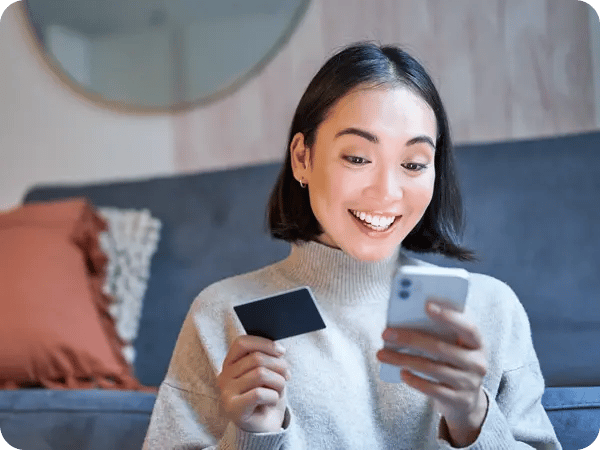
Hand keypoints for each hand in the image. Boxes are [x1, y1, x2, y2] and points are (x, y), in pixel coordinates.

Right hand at [217, 335, 290, 432]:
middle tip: (287, 376)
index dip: (264, 343)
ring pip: (260, 374)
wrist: (264, 428)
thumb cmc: (266, 397)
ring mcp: (226, 392)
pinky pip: (259, 393)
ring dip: (279, 382)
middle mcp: (224, 376)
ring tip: (279, 391)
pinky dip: (273, 397)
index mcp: (230, 364)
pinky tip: (272, 402)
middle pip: (256, 358)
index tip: (281, 352)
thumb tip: (279, 350)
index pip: (242, 343)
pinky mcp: (233, 408)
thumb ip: (268, 359)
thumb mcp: (268, 373)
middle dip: (279, 366)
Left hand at [376, 300, 488, 446]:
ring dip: (403, 360)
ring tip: (382, 354)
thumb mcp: (455, 345)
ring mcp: (468, 384)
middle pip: (441, 348)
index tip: (426, 305)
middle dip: (410, 339)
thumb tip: (410, 313)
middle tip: (386, 333)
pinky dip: (414, 380)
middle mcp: (477, 363)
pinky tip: (401, 372)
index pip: (468, 327)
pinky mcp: (458, 401)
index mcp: (477, 343)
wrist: (467, 401)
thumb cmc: (454, 361)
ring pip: (432, 369)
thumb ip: (441, 330)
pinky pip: (432, 389)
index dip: (449, 317)